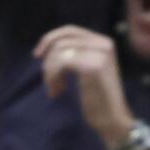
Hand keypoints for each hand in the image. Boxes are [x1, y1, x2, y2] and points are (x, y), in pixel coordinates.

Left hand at [35, 26, 133, 147]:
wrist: (113, 120)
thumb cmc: (98, 99)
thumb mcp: (87, 69)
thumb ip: (75, 54)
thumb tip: (47, 46)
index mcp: (103, 42)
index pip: (70, 30)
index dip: (49, 39)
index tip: (37, 55)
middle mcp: (104, 43)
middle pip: (62, 40)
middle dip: (48, 59)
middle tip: (47, 80)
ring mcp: (100, 53)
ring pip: (59, 51)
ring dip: (50, 71)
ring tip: (55, 89)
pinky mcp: (93, 66)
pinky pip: (61, 62)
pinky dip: (53, 77)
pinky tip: (58, 91)